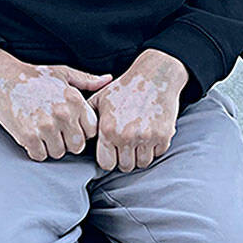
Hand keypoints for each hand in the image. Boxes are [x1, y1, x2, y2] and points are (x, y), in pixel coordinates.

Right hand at [0, 47, 111, 160]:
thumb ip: (87, 80)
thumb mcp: (63, 73)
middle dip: (68, 142)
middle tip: (56, 132)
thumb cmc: (34, 76)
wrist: (3, 77)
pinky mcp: (28, 136)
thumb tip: (108, 79)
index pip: (90, 131)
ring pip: (58, 153)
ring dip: (51, 147)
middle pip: (76, 146)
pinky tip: (32, 137)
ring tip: (42, 132)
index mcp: (75, 100)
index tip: (70, 126)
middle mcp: (63, 114)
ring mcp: (45, 126)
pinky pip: (39, 155)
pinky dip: (35, 150)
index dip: (81, 131)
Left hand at [89, 49, 187, 171]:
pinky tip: (151, 133)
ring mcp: (146, 137)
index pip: (106, 164)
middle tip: (127, 145)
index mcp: (108, 129)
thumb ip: (88, 119)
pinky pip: (158, 154)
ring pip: (142, 163)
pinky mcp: (163, 135)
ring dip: (141, 155)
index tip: (113, 152)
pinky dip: (155, 147)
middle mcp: (126, 136)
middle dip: (125, 158)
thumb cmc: (126, 88)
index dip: (109, 159)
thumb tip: (79, 136)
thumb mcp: (100, 99)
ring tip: (139, 140)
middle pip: (125, 166)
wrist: (155, 76)